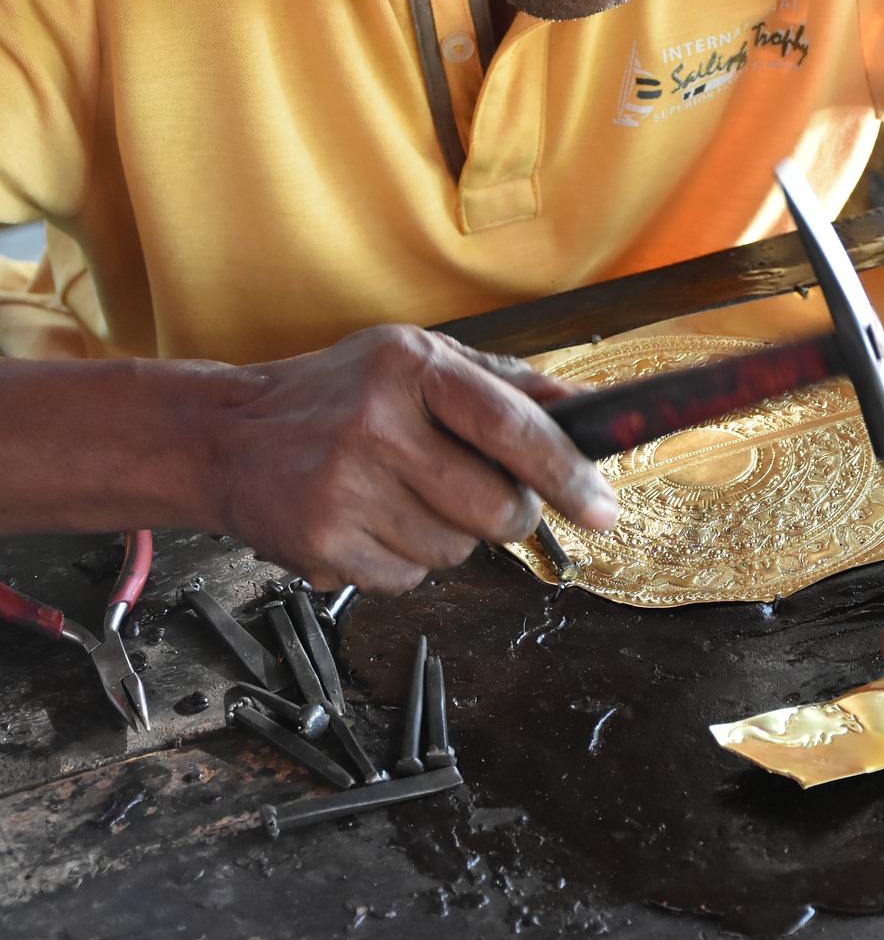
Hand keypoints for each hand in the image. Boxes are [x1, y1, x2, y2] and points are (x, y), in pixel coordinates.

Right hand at [209, 325, 616, 591]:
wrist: (224, 438)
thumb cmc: (334, 394)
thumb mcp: (414, 360)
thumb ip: (501, 384)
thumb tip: (584, 408)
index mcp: (409, 367)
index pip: (511, 426)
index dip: (567, 472)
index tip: (602, 505)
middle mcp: (376, 424)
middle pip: (494, 507)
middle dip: (509, 514)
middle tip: (484, 496)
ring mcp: (345, 489)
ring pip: (455, 551)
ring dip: (449, 536)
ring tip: (403, 496)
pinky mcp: (322, 543)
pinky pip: (409, 579)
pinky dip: (405, 561)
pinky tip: (371, 521)